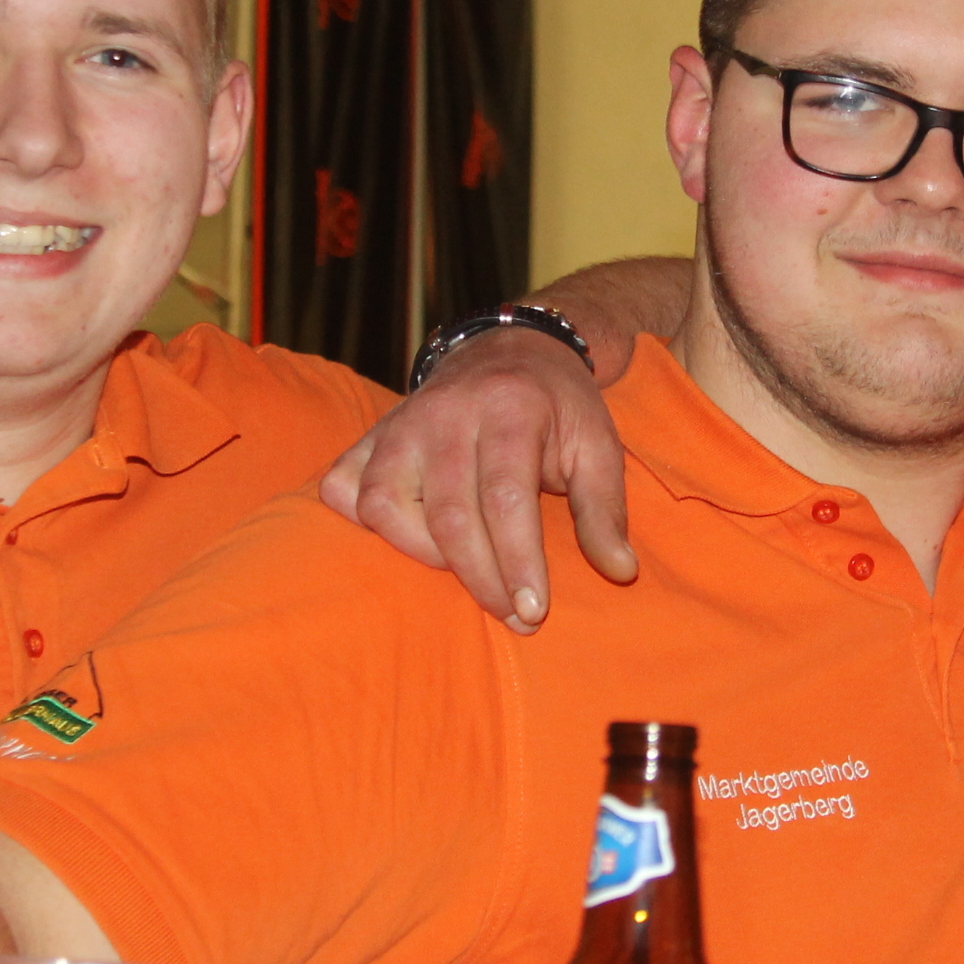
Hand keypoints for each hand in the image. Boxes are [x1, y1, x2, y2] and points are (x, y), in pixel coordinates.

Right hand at [320, 327, 636, 631]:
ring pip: (384, 504)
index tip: (533, 611)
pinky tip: (407, 539)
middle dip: (481, 578)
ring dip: (422, 554)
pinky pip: (343, 487)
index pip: (506, 499)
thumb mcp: (598, 444)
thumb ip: (605, 509)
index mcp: (509, 409)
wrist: (512, 347)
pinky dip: (364, 522)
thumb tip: (621, 571)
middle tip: (514, 616)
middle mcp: (446, 413)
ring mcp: (400, 423)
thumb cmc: (558, 407)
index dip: (517, 562)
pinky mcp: (371, 435)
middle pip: (449, 514)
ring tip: (467, 571)